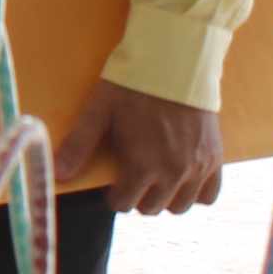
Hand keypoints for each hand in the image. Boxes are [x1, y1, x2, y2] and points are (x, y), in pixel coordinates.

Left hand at [55, 79, 223, 214]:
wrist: (174, 65)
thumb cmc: (131, 88)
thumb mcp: (98, 113)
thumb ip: (78, 145)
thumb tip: (58, 174)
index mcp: (143, 167)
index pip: (123, 204)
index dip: (113, 194)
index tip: (112, 180)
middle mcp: (173, 174)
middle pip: (151, 208)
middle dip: (137, 197)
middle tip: (132, 177)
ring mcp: (198, 168)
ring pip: (180, 207)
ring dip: (165, 198)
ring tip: (156, 178)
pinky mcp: (215, 159)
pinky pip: (209, 195)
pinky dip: (196, 192)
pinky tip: (183, 179)